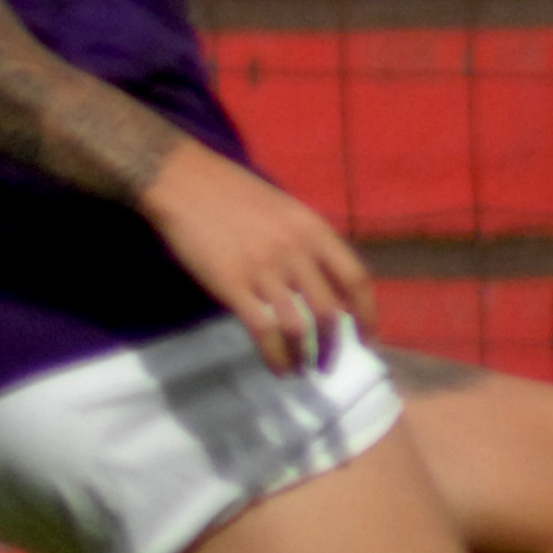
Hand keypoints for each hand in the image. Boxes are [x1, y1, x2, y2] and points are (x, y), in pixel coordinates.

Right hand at [136, 140, 373, 373]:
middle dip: (334, 346)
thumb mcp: (286, 210)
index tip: (368, 337)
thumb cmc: (234, 195)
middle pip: (329, 311)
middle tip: (328, 363)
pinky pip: (263, 330)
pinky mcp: (232, 285)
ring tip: (302, 369)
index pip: (355, 279)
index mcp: (313, 229)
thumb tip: (328, 286)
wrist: (184, 183)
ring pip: (298, 327)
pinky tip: (278, 367)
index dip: (367, 313)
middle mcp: (295, 251)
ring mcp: (263, 269)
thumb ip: (308, 244)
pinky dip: (276, 356)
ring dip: (305, 356)